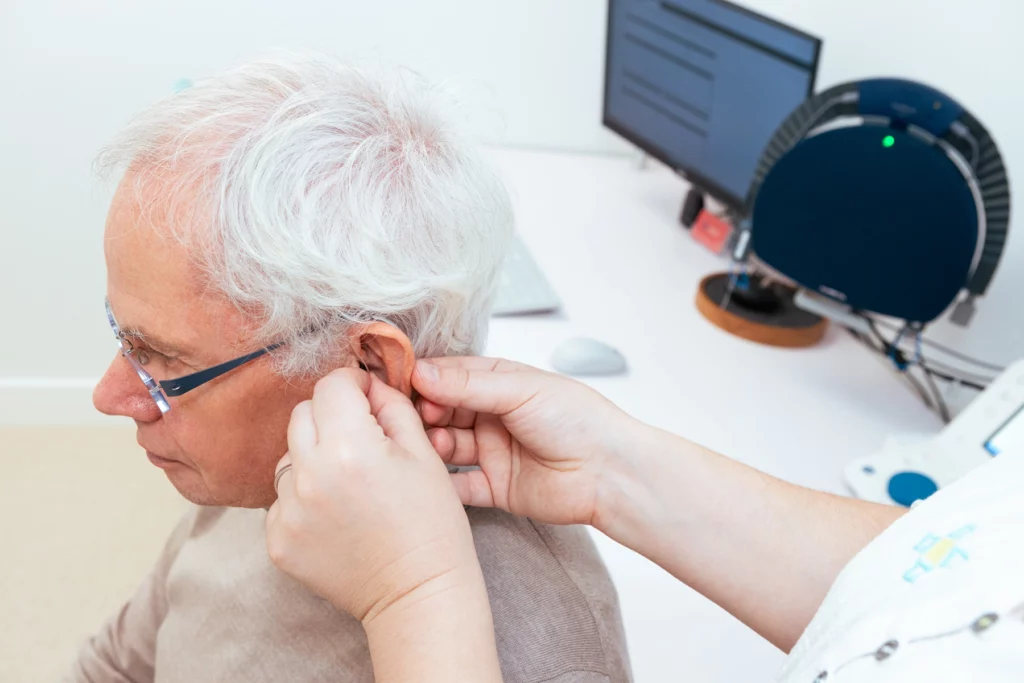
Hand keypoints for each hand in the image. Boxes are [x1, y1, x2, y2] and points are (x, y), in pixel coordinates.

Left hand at [266, 368, 482, 624]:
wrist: (418, 595)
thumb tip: (368, 386)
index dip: (354, 385)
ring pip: (288, 456)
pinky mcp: (278, 540)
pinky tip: (335, 515)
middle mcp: (310, 474)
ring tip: (348, 485)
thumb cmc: (432, 526)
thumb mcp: (424, 454)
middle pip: (301, 414)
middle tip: (360, 440)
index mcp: (350, 446)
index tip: (367, 399)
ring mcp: (288, 511)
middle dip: (330, 416)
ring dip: (313, 458)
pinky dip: (303, 498)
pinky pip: (281, 498)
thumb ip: (392, 407)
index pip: (331, 386)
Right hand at [412, 357, 643, 527]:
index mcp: (501, 383)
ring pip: (447, 447)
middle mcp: (493, 416)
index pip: (451, 376)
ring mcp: (492, 452)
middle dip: (425, 413)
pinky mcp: (495, 488)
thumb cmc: (578, 419)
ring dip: (433, 445)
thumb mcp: (520, 390)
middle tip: (416, 416)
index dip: (424, 379)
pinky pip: (460, 487)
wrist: (610, 472)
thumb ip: (468, 385)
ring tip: (432, 443)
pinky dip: (442, 485)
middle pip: (443, 412)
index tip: (397, 381)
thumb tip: (421, 372)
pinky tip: (426, 479)